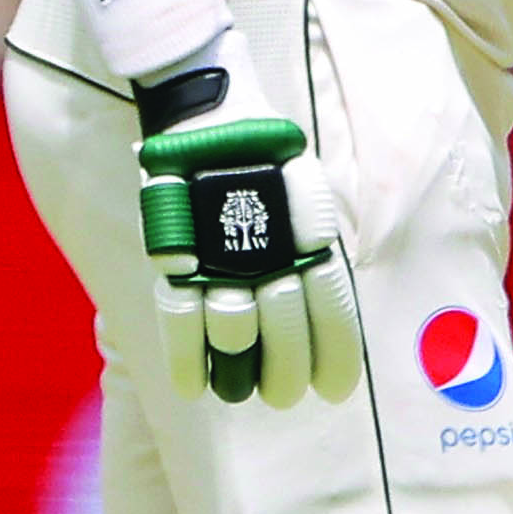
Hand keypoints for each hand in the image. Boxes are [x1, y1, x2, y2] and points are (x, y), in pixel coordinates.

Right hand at [134, 56, 362, 409]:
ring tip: (247, 394)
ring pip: (236, 330)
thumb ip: (317, 251)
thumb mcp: (312, 200)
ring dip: (242, 371)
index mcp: (312, 237)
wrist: (215, 117)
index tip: (335, 393)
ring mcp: (220, 253)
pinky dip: (186, 358)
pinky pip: (179, 316)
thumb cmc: (269, 163)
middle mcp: (269, 249)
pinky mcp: (177, 251)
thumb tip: (328, 310)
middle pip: (284, 327)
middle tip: (286, 397)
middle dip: (288, 373)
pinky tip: (195, 388)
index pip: (331, 310)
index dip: (335, 357)